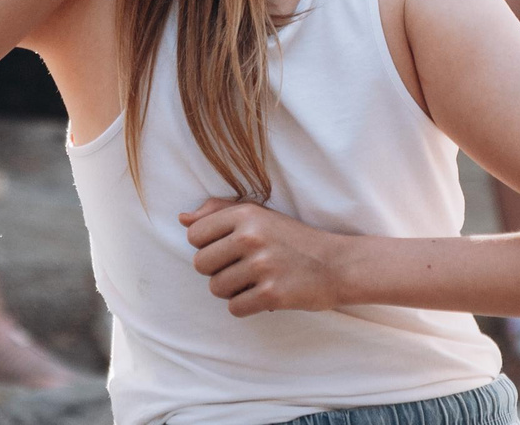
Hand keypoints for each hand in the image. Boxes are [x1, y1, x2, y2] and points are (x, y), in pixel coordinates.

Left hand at [181, 198, 348, 314]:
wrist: (337, 265)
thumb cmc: (292, 239)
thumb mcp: (260, 214)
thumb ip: (219, 211)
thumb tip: (183, 219)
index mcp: (246, 214)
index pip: (195, 235)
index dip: (207, 246)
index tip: (228, 249)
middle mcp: (251, 237)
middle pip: (200, 264)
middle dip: (217, 270)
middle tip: (242, 267)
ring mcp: (262, 266)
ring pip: (216, 288)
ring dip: (231, 290)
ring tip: (254, 280)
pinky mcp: (271, 294)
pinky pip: (235, 308)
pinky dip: (246, 306)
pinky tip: (263, 294)